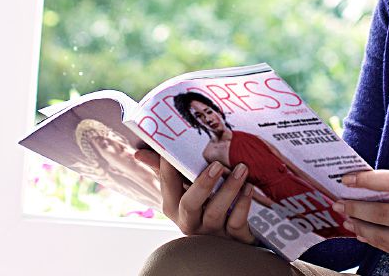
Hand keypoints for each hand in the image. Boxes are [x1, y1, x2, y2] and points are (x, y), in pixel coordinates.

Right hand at [134, 149, 255, 243]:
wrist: (232, 243)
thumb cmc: (206, 208)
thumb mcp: (187, 190)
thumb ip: (167, 172)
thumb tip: (139, 153)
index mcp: (174, 208)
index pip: (167, 184)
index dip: (169, 166)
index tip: (174, 146)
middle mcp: (189, 222)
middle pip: (189, 204)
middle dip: (202, 184)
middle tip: (217, 165)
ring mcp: (210, 233)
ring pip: (216, 212)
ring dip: (229, 188)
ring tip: (241, 169)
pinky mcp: (232, 239)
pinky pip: (236, 222)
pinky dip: (243, 204)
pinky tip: (249, 188)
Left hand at [335, 170, 388, 270]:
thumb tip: (379, 191)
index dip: (368, 180)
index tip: (350, 178)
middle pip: (384, 213)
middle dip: (357, 207)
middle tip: (340, 202)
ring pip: (385, 236)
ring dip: (361, 227)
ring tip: (348, 218)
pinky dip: (377, 241)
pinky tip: (366, 233)